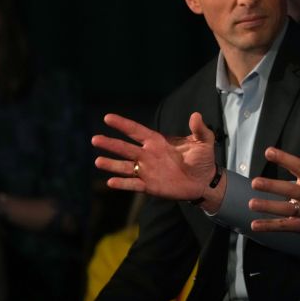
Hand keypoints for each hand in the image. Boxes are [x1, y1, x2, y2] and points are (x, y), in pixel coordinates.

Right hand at [92, 112, 220, 202]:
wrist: (205, 181)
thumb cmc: (203, 160)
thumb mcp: (205, 142)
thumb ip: (199, 129)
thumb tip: (196, 115)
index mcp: (158, 142)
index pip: (136, 131)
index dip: (123, 124)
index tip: (108, 118)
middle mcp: (148, 155)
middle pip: (125, 148)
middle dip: (110, 144)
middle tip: (95, 139)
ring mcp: (147, 171)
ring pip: (125, 167)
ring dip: (111, 164)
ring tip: (98, 161)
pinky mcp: (150, 186)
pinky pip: (133, 184)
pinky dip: (122, 183)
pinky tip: (110, 182)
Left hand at [248, 128, 299, 242]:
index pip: (299, 167)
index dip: (284, 159)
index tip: (268, 151)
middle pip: (289, 190)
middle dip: (272, 187)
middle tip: (255, 183)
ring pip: (285, 210)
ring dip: (268, 207)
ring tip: (252, 203)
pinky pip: (285, 226)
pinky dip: (270, 227)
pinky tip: (254, 225)